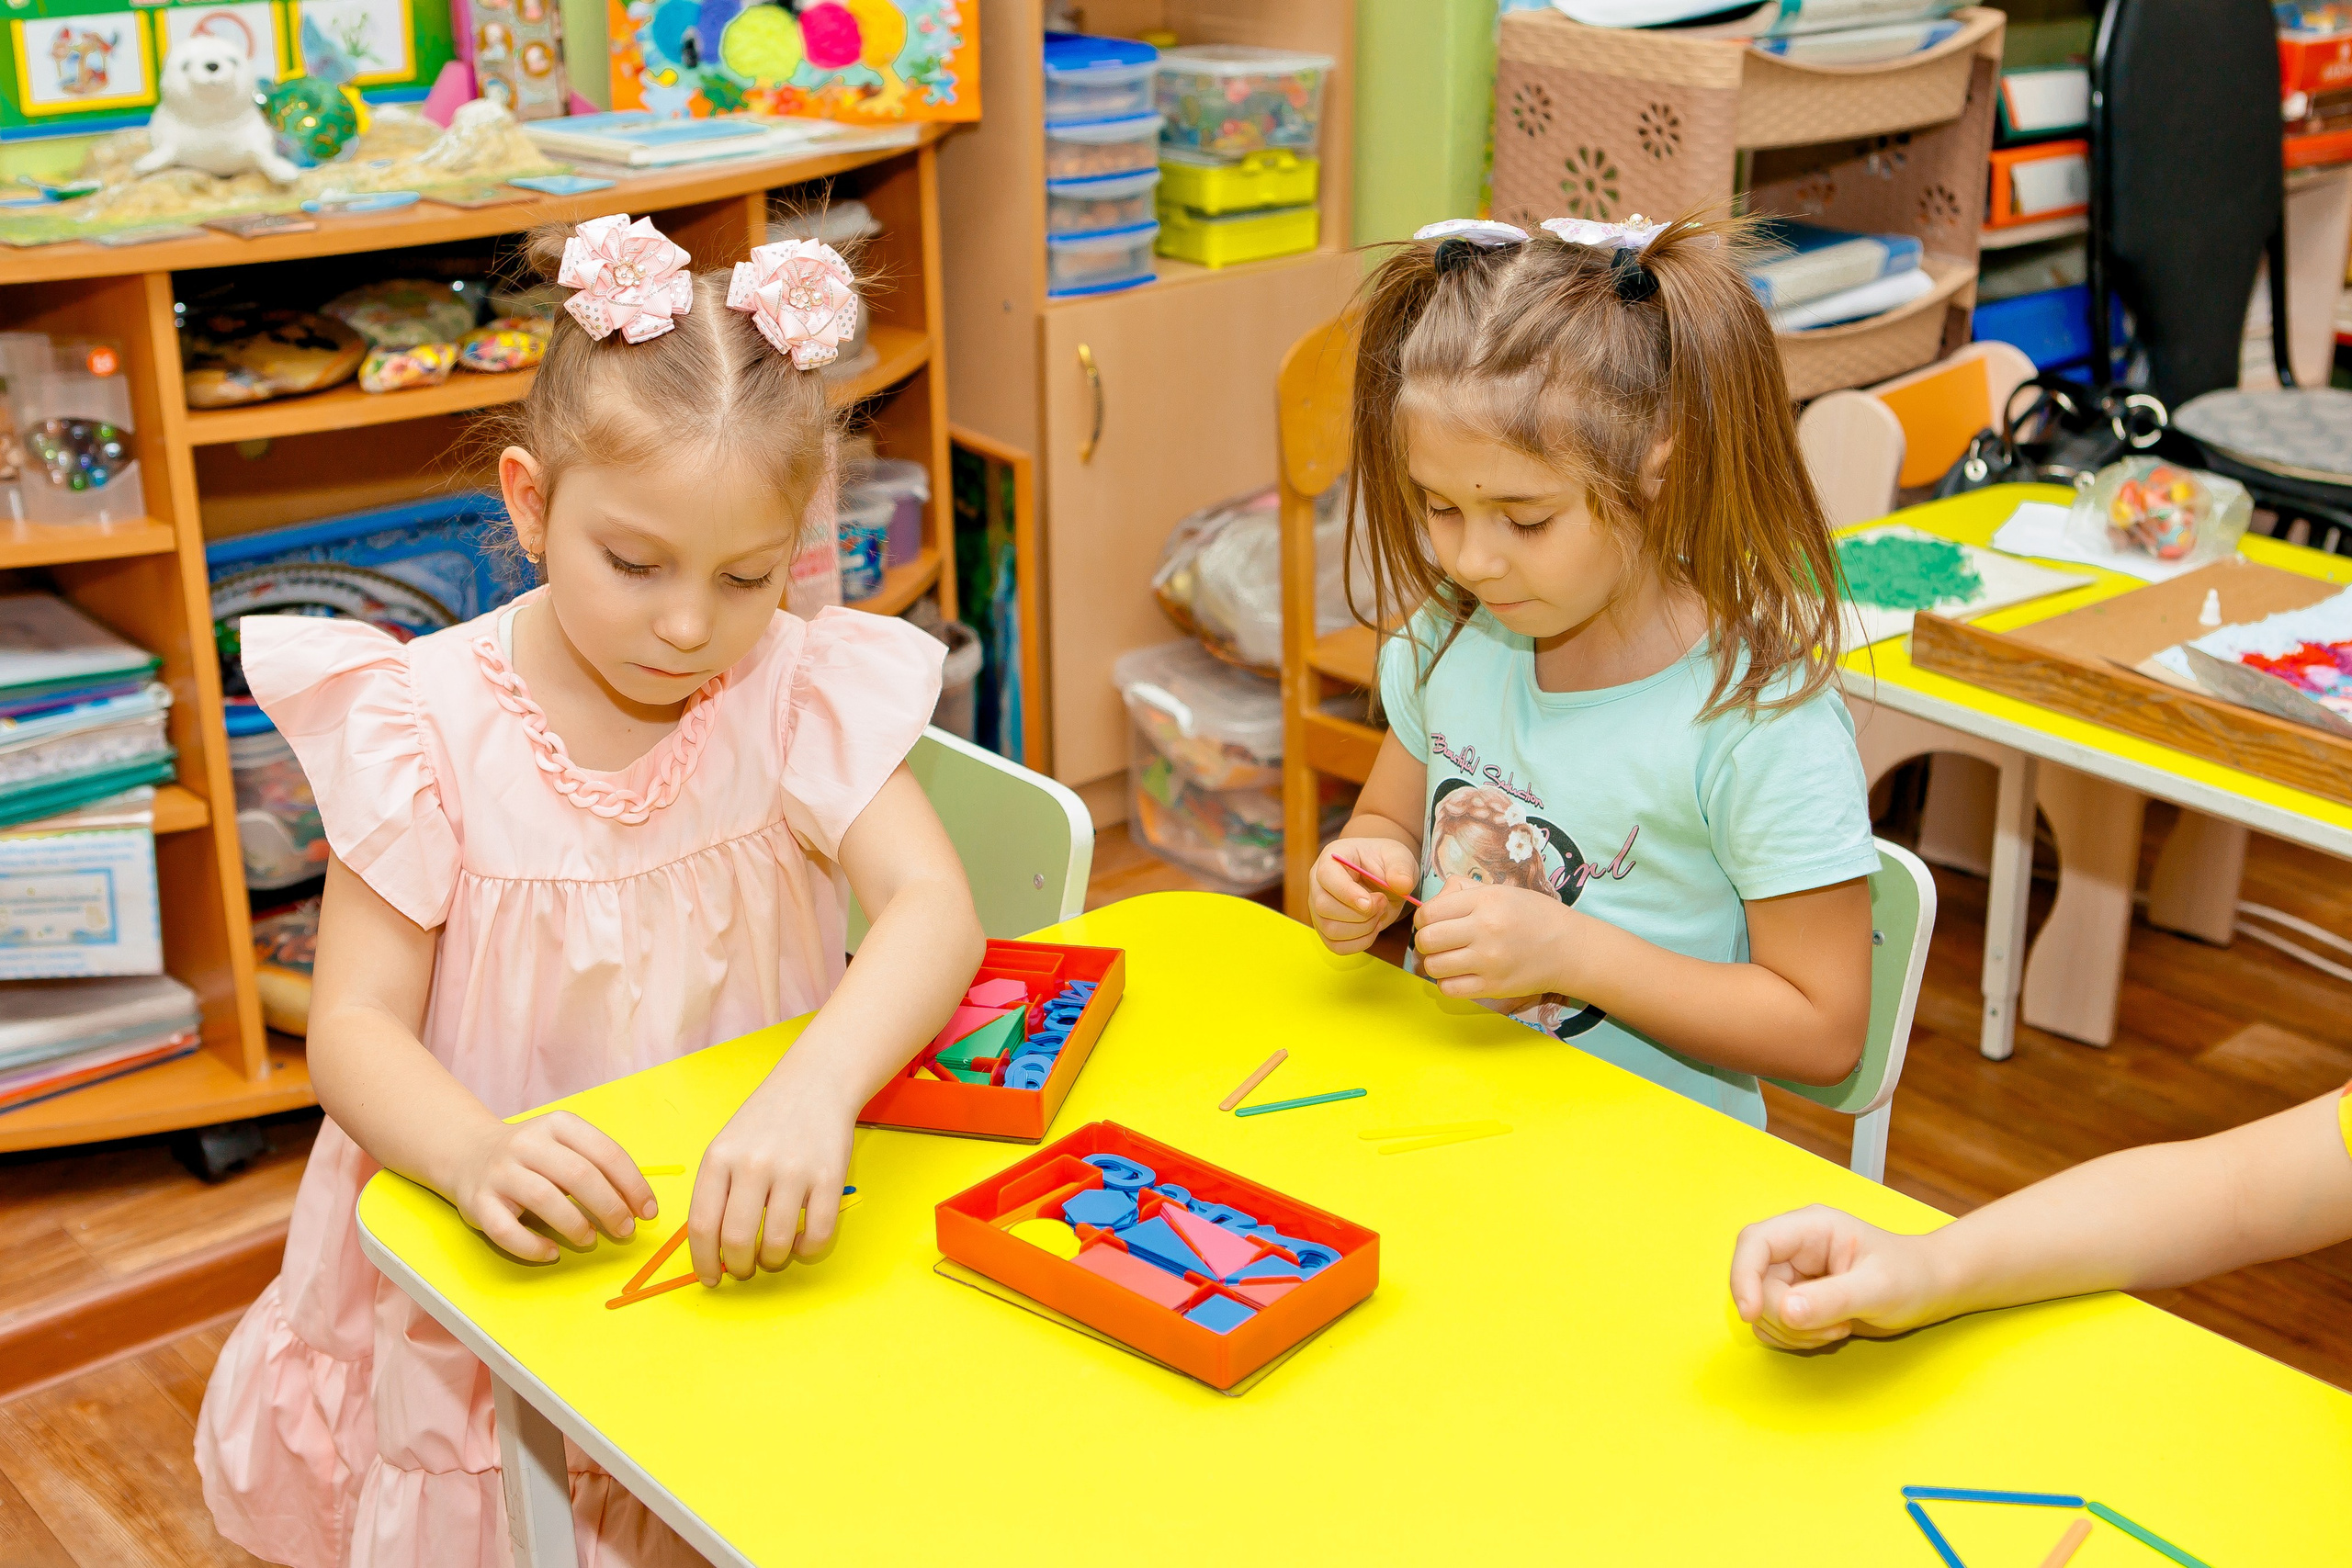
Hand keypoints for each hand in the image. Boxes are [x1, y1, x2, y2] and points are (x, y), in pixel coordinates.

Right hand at [447, 1111, 655, 1262]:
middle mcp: (527, 1143)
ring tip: (590, 1239)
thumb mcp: (566, 1145)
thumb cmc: (534, 1156)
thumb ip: (598, 1167)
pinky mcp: (478, 1202)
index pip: (605, 1153)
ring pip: (544, 1200)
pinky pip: (507, 1231)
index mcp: (558, 1125)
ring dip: (575, 1225)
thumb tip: (638, 1204)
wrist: (470, 1154)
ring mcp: (499, 1172)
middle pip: (578, 1176)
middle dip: (610, 1207)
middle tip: (625, 1230)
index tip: (648, 1211)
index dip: (633, 1185)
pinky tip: (552, 1252)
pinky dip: (533, 1247)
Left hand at [688, 1055, 858, 1284]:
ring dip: (773, 1261)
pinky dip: (807, 1250)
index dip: (703, 1261)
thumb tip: (712, 1249)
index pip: (702, 1225)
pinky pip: (817, 1235)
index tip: (710, 1278)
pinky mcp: (830, 1178)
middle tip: (744, 1269)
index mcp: (720, 1158)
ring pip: (776, 1243)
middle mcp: (753, 1164)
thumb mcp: (727, 1145)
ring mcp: (794, 1171)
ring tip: (773, 1254)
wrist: (815, 1083)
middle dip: (738, 1267)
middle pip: (737, 1239)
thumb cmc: (765, 1121)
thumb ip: (716, 1191)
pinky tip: (800, 1241)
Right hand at [1310, 838, 1418, 954]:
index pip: (1327, 876)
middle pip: (1324, 906)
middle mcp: (1318, 884)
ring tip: (1379, 914)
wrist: (1384, 878)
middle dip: (1360, 913)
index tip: (1370, 903)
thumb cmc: (1386, 863)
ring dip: (1362, 929)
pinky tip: (1372, 928)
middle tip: (1382, 904)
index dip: (1347, 893)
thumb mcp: (1398, 857)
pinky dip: (1360, 942)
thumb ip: (1401, 869)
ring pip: (1330, 929)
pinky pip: (1337, 946)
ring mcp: (1319, 909)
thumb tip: (1402, 885)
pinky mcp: (1326, 929)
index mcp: (1331, 859)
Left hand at [1413, 876, 1578, 999]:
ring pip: (1433, 966)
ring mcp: (1489, 961)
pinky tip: (1458, 975)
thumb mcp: (1500, 890)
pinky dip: (1447, 983)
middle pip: (1427, 940)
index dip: (1424, 919)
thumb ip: (1461, 892)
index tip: (1432, 923)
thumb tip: (1429, 906)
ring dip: (1434, 964)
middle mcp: (1485, 929)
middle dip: (1425, 941)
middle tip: (1437, 942)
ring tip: (1448, 959)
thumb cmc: (1532, 915)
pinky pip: (1449, 989)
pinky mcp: (1493, 987)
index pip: (1429, 912)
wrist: (1569, 948)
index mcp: (1485, 901)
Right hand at [1728, 1204, 1948, 1349]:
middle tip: (1830, 1329)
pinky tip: (1829, 1333)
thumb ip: (1832, 1299)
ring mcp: (1793, 1275)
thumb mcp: (1878, 1288)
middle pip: (1755, 1282)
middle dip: (1783, 1315)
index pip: (1754, 1242)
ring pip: (1762, 1308)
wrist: (1930, 1290)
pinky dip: (1793, 1338)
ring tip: (1838, 1329)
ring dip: (1792, 1331)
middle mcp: (1793, 1248)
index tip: (1751, 1313)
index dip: (1743, 1276)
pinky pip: (1772, 1324)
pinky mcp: (1796, 1300)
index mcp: (1810, 1228)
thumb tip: (1785, 1311)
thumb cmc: (1912, 1277)